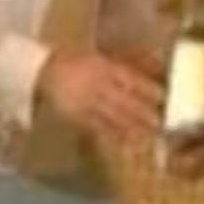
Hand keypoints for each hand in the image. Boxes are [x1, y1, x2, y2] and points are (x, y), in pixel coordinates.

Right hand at [40, 48, 164, 146]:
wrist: (40, 71)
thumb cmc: (73, 62)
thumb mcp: (97, 60)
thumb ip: (119, 69)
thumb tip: (151, 70)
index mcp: (102, 67)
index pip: (129, 79)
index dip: (147, 88)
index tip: (163, 97)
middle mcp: (97, 85)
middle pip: (124, 100)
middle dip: (144, 112)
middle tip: (161, 122)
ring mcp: (87, 102)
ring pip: (114, 116)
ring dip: (133, 127)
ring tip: (150, 135)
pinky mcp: (78, 117)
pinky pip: (99, 127)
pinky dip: (114, 136)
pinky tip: (127, 143)